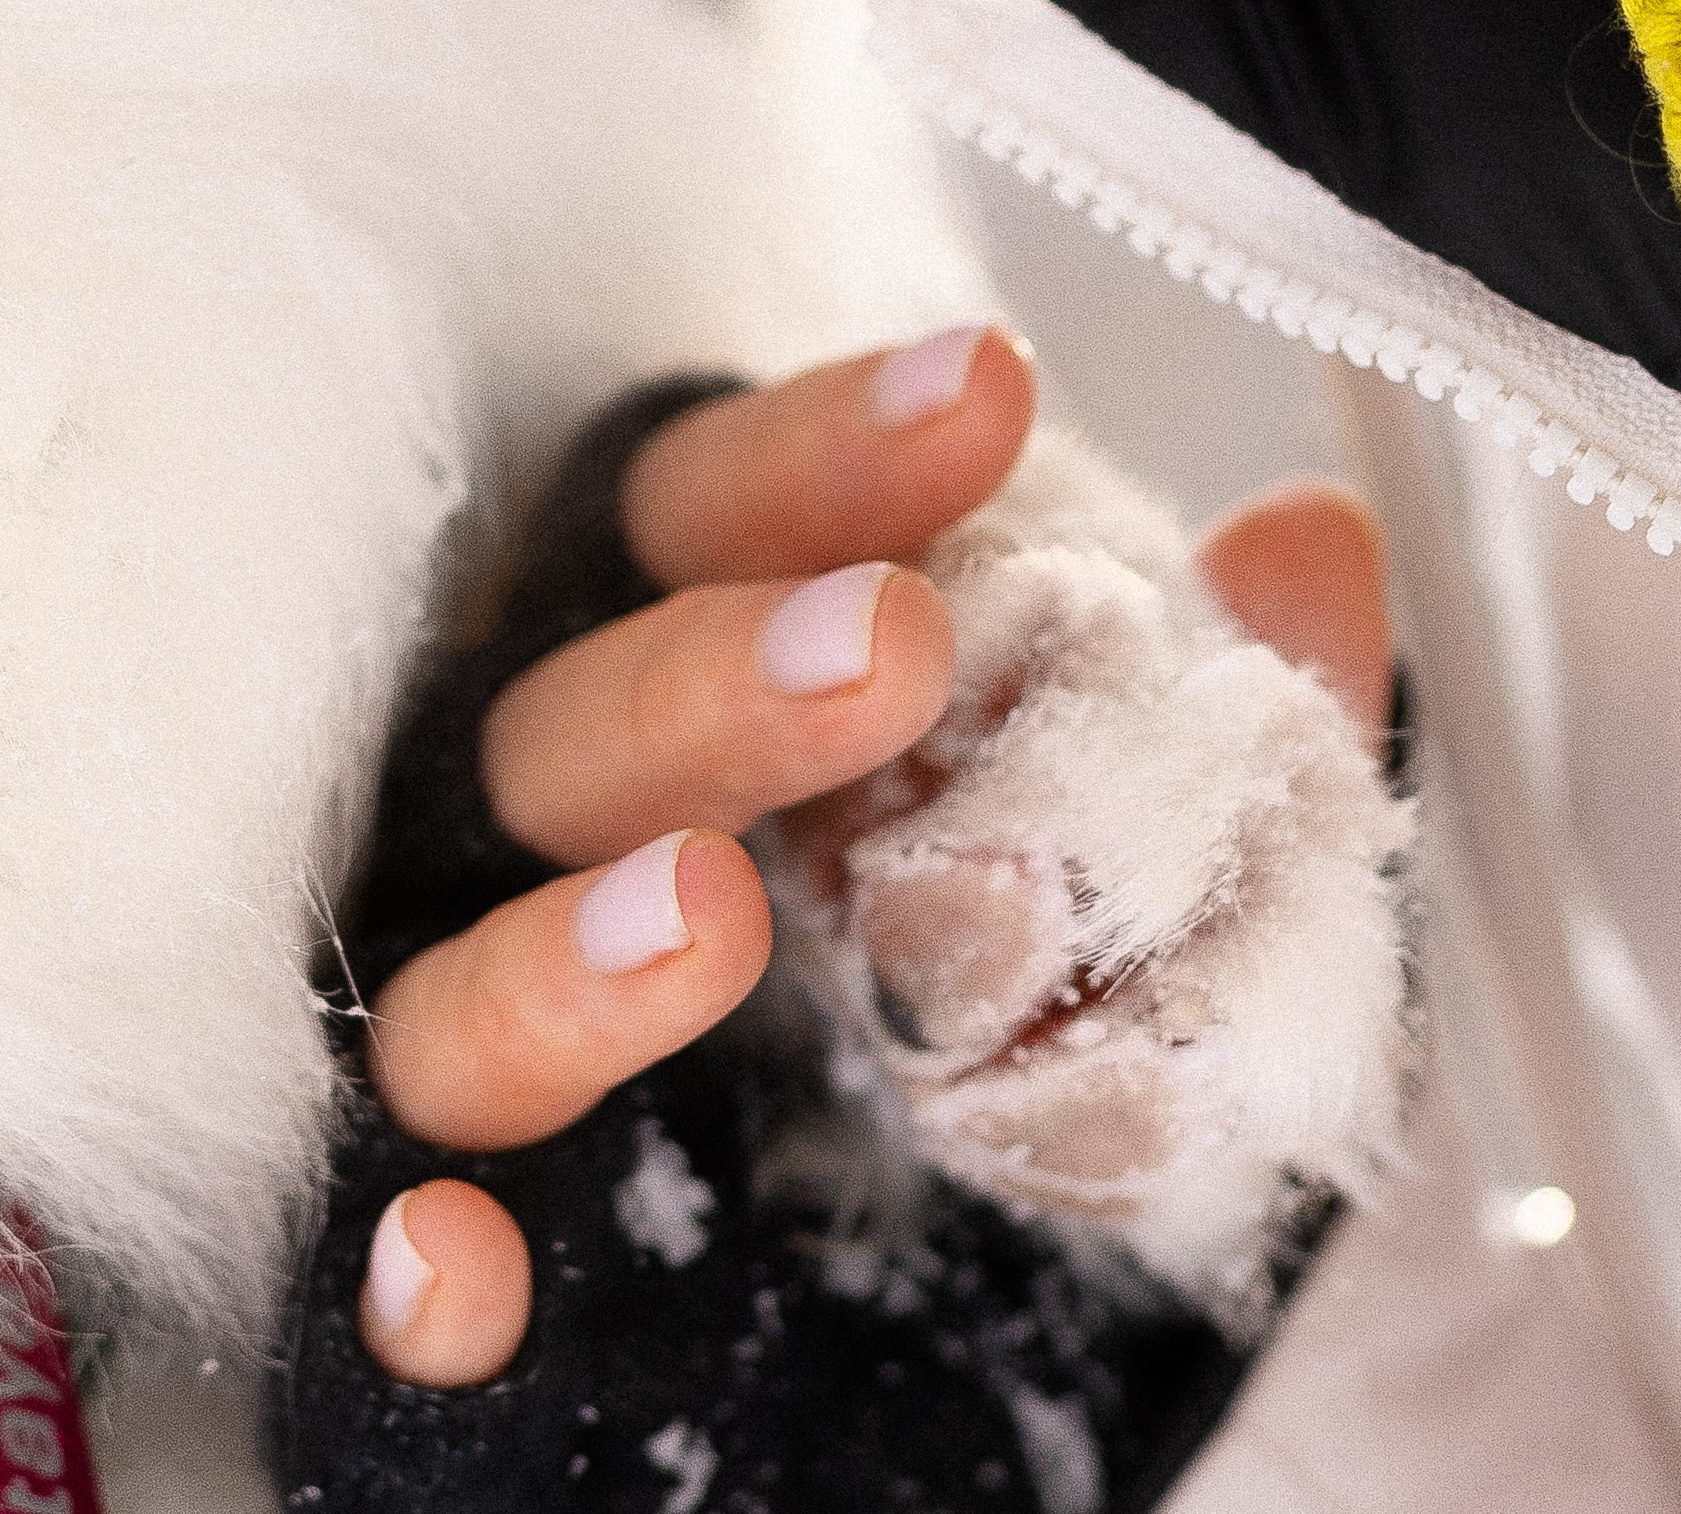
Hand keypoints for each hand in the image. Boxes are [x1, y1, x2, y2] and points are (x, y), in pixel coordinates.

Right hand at [352, 331, 1389, 1386]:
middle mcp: (550, 831)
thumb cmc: (964, 964)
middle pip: (575, 721)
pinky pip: (370, 1259)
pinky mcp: (430, 1245)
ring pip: (446, 980)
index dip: (830, 454)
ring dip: (563, 956)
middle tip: (892, 652)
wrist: (884, 1295)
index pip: (708, 512)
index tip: (986, 385)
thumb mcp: (1115, 825)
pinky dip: (405, 1263)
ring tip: (715, 926)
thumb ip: (1198, 694)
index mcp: (687, 671)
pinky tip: (465, 1266)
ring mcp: (470, 1025)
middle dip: (722, 677)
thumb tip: (1310, 539)